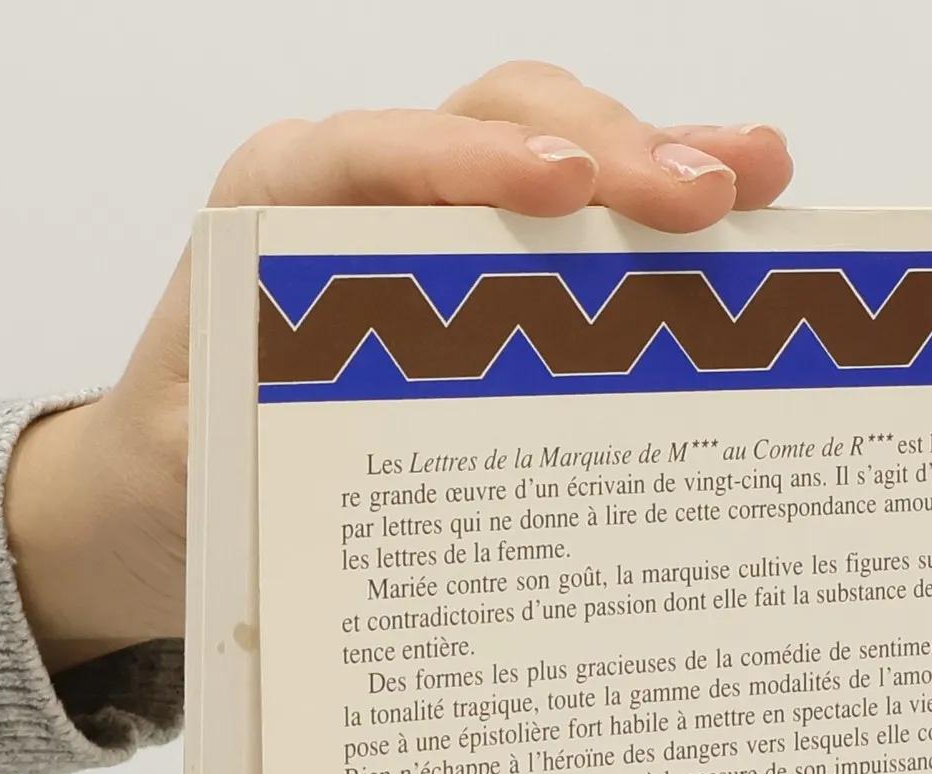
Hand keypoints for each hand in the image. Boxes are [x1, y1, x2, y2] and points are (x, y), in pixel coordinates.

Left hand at [6, 63, 793, 671]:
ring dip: (661, 161)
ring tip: (758, 177)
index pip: (374, 151)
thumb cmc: (184, 463)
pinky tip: (750, 211)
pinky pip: (582, 230)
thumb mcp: (186, 462)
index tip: (560, 187)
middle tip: (702, 199)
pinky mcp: (492, 273)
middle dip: (604, 148)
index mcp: (274, 209)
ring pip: (560, 157)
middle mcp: (366, 194)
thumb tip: (309, 448)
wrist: (173, 490)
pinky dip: (659, 221)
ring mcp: (441, 225)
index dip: (470, 158)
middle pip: (495, 126)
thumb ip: (234, 439)